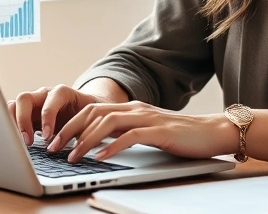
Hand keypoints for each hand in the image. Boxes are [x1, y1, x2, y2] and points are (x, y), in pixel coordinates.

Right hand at [7, 85, 108, 146]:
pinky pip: (11, 116)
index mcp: (63, 93)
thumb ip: (84, 128)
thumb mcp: (90, 120)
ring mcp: (33, 104)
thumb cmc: (90, 116)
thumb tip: (81, 145)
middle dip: (23, 120)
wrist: (87, 112)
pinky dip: (11, 128)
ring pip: (13, 105)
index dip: (48, 116)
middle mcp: (44, 95)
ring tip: (19, 143)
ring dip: (13, 124)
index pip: (52, 98)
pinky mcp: (26, 114)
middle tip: (28, 142)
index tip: (48, 136)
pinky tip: (18, 143)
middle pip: (25, 98)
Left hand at [50, 100, 237, 162]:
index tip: (55, 140)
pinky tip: (101, 158)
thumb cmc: (181, 136)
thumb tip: (98, 147)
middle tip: (54, 148)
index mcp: (131, 108)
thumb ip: (126, 133)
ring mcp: (148, 118)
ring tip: (73, 156)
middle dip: (70, 130)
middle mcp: (136, 109)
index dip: (70, 123)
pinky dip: (112, 147)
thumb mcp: (148, 132)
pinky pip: (130, 136)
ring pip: (107, 122)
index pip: (92, 109)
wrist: (213, 131)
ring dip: (85, 140)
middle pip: (93, 112)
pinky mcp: (160, 131)